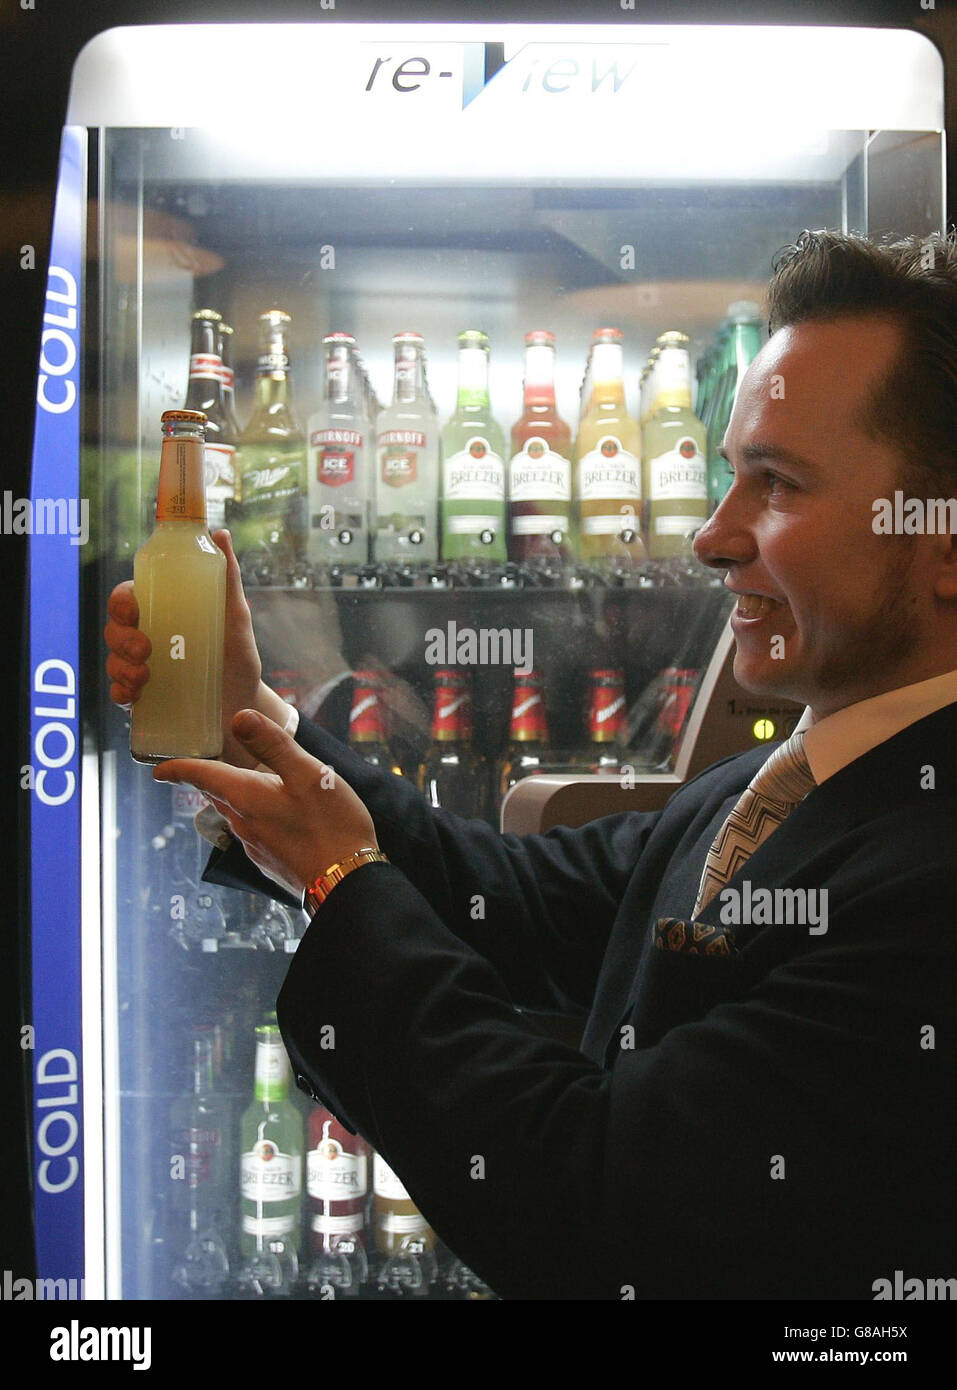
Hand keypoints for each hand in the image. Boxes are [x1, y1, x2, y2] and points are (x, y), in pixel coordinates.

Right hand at [104, 529, 286, 768]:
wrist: (243, 707)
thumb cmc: (237, 659)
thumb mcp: (235, 618)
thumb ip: (228, 578)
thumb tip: (221, 534)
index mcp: (164, 613)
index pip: (128, 598)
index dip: (121, 601)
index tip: (132, 609)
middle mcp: (147, 638)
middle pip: (114, 628)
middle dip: (121, 637)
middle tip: (144, 650)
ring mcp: (141, 669)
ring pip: (113, 660)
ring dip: (121, 667)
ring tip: (144, 678)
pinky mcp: (143, 699)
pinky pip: (119, 693)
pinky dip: (121, 693)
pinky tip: (133, 696)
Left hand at [152, 709, 378, 898]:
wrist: (349, 882)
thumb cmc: (332, 824)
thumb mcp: (308, 774)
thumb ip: (273, 744)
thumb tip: (238, 717)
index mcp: (246, 797)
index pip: (201, 777)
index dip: (178, 769)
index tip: (159, 769)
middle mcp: (243, 823)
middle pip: (216, 794)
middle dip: (207, 778)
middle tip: (203, 763)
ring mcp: (255, 846)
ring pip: (235, 813)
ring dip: (233, 796)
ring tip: (244, 782)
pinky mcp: (270, 860)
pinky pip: (252, 830)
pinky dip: (253, 815)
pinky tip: (276, 813)